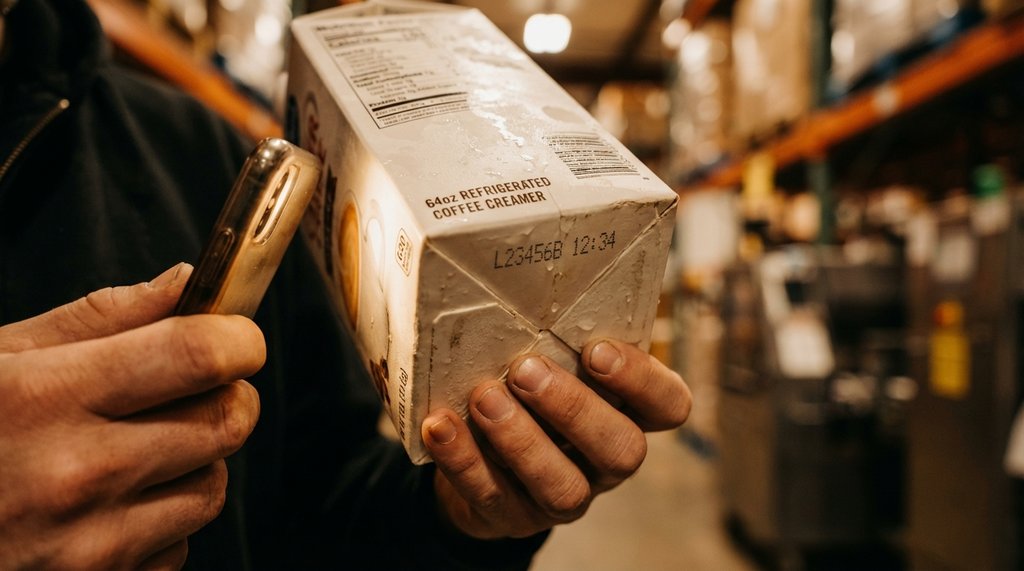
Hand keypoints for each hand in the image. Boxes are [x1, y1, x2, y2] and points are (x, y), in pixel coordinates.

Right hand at [0, 264, 264, 569]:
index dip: (237, 336)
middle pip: (226, 420)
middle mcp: (76, 476)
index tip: (233, 334)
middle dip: (226, 394)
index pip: (199, 354)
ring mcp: (89, 546)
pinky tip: (111, 503)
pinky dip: (163, 520)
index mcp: (47, 398)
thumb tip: (188, 282)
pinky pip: (178, 545)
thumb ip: (101, 319)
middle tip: (191, 385)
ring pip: (212, 486)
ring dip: (195, 459)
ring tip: (138, 446)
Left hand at [421, 339, 691, 538]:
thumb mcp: (551, 356)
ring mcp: (567, 497)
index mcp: (630, 413)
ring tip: (483, 396)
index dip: (642, 380)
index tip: (597, 349)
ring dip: (520, 439)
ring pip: (563, 487)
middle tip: (525, 369)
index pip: (668, 404)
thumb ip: (555, 332)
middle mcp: (607, 460)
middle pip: (621, 449)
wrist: (479, 449)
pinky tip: (440, 425)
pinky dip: (464, 460)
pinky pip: (494, 497)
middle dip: (573, 408)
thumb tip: (523, 272)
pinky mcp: (515, 517)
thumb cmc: (527, 384)